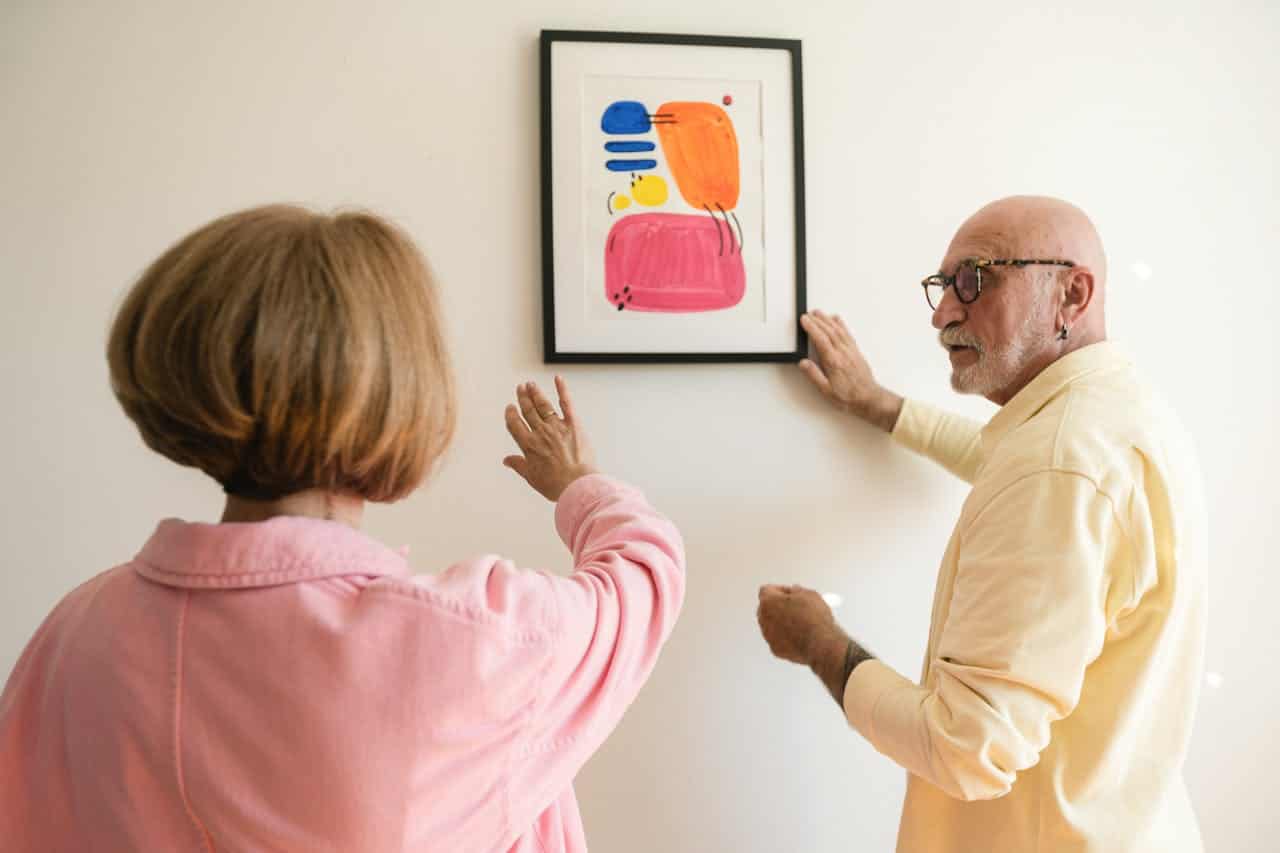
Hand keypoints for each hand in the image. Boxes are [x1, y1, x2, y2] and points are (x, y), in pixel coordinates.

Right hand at [503, 376, 598, 501]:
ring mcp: (557, 426)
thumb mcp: (532, 477)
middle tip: (520, 389)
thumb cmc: (556, 484)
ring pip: (543, 405)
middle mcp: (541, 432)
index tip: (510, 408)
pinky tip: (558, 379)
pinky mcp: (573, 424)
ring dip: (535, 393)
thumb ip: (518, 465)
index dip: (511, 414)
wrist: (577, 484)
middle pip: (528, 411)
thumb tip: (507, 460)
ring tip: (531, 385)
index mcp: (529, 445)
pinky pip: (566, 403)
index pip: (515, 424)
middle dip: (523, 398)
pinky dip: (562, 389)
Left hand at [756, 584, 839, 665]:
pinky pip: (779, 639)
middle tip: (795, 606)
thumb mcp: (809, 594)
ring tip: (802, 623)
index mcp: (768, 602)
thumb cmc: (814, 618)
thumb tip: (795, 591)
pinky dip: (787, 637)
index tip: (791, 593)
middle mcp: (763, 618)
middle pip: (767, 608)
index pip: (767, 590)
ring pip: (772, 625)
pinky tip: (801, 636)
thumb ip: (798, 590)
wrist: (820, 644)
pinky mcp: (775, 649)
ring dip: (782, 622)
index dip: (781, 590)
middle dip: (779, 606)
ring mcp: (768, 635)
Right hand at [799, 310, 901, 431]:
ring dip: (827, 320)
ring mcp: (851, 351)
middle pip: (829, 331)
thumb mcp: (826, 391)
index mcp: (834, 362)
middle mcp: (843, 353)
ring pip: (838, 330)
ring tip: (819, 313)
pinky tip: (837, 320)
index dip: (811, 328)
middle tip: (808, 314)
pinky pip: (848, 334)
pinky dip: (841, 324)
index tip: (804, 320)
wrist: (869, 399)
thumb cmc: (848, 397)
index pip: (820, 340)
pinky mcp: (856, 352)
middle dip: (817, 320)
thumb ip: (814, 375)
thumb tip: (803, 363)